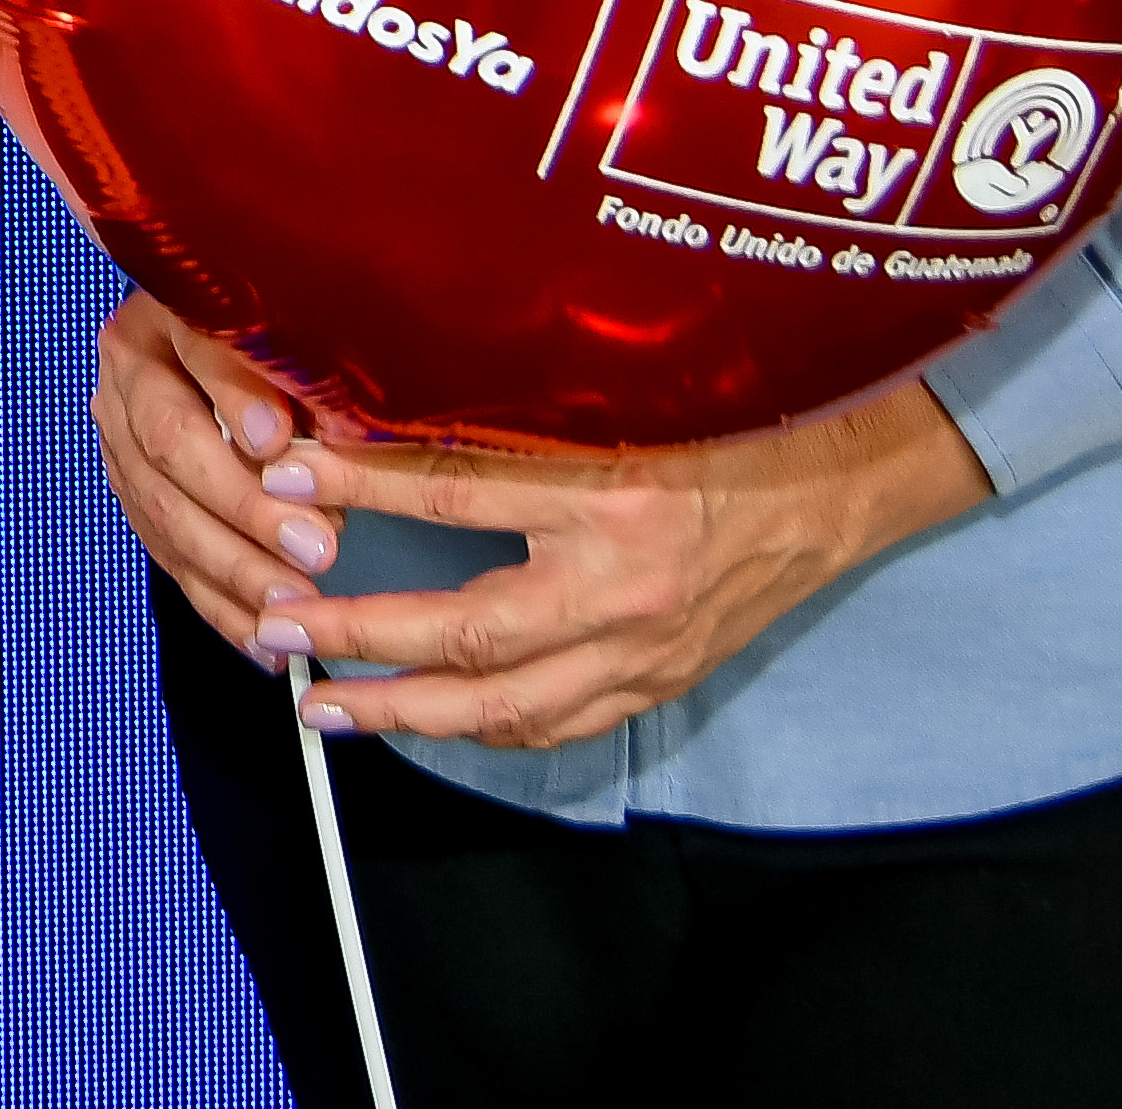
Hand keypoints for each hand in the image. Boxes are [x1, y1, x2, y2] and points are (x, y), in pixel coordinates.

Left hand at [89, 290, 992, 750]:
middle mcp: (628, 582)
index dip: (364, 485)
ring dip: (402, 708)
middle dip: (359, 635)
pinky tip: (423, 720)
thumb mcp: (627, 393)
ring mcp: (646, 647)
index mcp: (615, 489)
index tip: (289, 472)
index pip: (459, 493)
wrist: (844, 484)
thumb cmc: (733, 420)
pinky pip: (556, 725)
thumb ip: (518, 409)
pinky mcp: (659, 682)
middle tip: (277, 627)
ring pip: (502, 704)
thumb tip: (391, 395)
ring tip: (321, 701)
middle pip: (467, 631)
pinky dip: (481, 729)